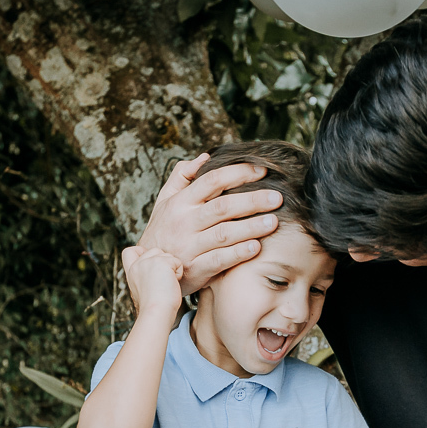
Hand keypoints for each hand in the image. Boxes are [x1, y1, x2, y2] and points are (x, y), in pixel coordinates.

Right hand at [121, 246, 183, 318]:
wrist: (157, 313)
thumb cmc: (155, 308)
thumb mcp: (144, 290)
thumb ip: (146, 276)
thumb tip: (161, 270)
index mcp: (131, 272)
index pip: (128, 251)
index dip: (141, 252)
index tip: (150, 263)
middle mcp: (138, 265)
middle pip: (155, 250)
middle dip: (164, 262)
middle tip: (163, 282)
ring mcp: (148, 262)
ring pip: (167, 255)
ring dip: (172, 269)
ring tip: (166, 285)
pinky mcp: (161, 263)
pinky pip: (177, 262)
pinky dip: (178, 274)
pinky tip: (172, 285)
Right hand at [138, 153, 281, 294]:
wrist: (149, 270)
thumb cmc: (162, 231)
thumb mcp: (165, 201)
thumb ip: (181, 177)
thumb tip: (203, 158)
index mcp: (180, 202)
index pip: (212, 180)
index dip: (238, 173)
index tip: (262, 171)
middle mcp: (185, 222)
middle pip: (222, 206)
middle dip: (252, 200)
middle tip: (277, 198)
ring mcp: (189, 246)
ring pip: (224, 233)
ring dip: (250, 227)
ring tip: (273, 222)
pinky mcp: (195, 268)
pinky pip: (219, 260)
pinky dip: (238, 253)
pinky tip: (256, 248)